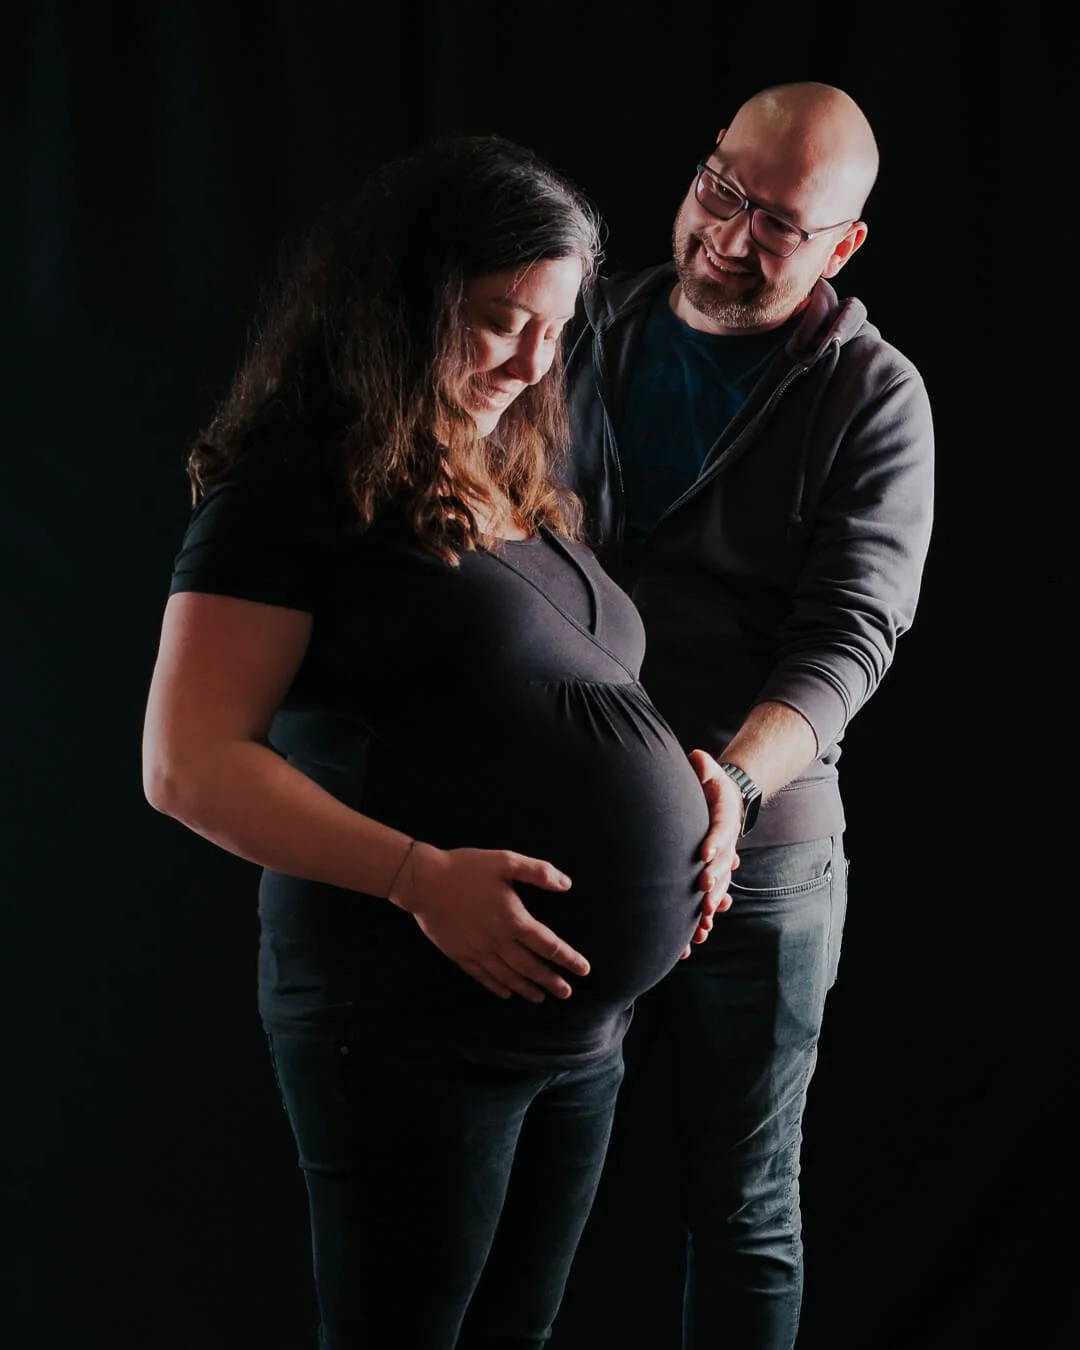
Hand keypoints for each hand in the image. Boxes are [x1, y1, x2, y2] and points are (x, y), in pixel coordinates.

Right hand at [390, 844, 588, 1001]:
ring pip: (508, 977)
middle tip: (567, 993)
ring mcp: (478, 951)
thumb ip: (537, 872)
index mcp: (513, 919)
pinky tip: (507, 993)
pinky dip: (498, 987)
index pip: (548, 944)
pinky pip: (483, 977)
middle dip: (551, 981)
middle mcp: (498, 940)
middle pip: (531, 967)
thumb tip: (566, 884)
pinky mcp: (460, 954)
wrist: (423, 881)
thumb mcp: (505, 860)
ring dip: (527, 989)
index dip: (568, 958)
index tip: (584, 969)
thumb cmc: (467, 867)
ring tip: (542, 998)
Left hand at [678, 748, 741, 957]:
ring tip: (704, 918)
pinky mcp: (714, 873)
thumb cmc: (710, 784)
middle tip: (702, 888)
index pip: (720, 830)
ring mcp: (723, 860)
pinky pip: (713, 895)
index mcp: (725, 817)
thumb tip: (696, 757)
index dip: (715, 841)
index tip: (705, 853)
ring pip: (720, 884)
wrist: (725, 801)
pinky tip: (699, 933)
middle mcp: (728, 842)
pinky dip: (708, 913)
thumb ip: (703, 766)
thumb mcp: (709, 771)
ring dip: (713, 900)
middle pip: (723, 862)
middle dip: (714, 876)